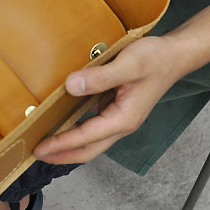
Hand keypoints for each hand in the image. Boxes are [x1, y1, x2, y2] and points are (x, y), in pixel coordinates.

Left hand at [33, 36, 187, 163]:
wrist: (174, 55)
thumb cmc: (156, 60)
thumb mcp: (128, 65)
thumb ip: (100, 77)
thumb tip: (71, 86)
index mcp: (123, 119)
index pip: (86, 138)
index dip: (61, 144)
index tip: (40, 147)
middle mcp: (121, 123)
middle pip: (88, 149)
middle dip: (61, 154)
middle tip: (36, 153)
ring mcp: (118, 117)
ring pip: (90, 139)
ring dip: (68, 143)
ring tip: (44, 141)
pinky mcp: (116, 107)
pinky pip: (92, 123)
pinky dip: (75, 127)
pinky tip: (62, 119)